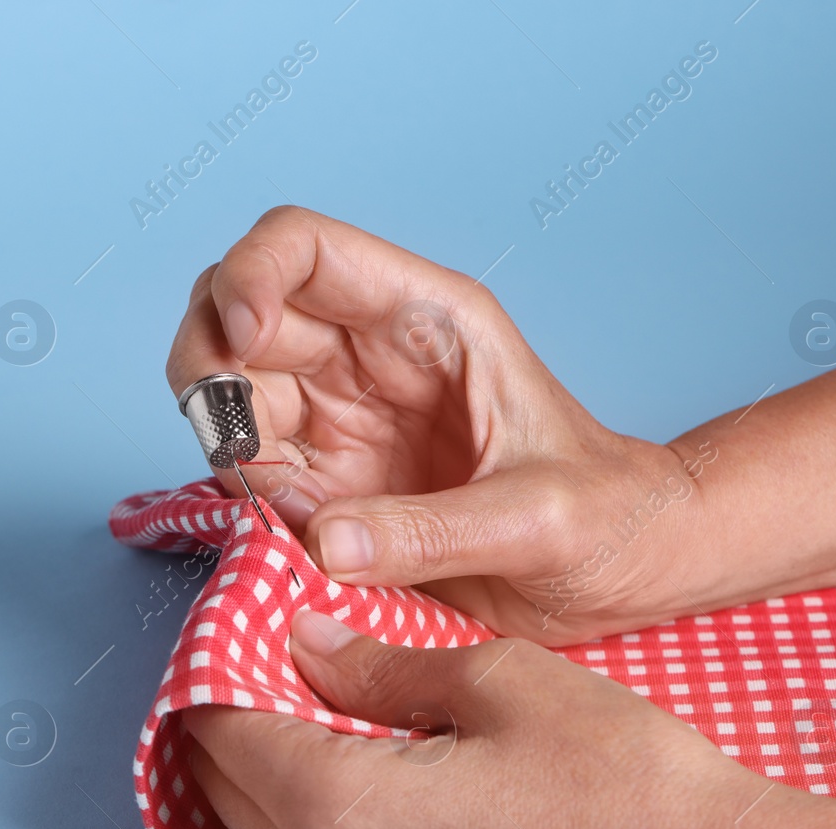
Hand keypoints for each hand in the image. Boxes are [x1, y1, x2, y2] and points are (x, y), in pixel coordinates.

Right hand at [166, 206, 715, 642]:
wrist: (627, 571)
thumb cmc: (607, 517)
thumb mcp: (540, 520)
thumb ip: (433, 533)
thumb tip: (322, 542)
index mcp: (426, 321)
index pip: (303, 249)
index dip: (249, 276)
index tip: (240, 344)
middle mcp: (367, 357)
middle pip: (235, 315)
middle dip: (208, 368)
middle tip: (231, 443)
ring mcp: (340, 420)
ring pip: (229, 394)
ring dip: (225, 447)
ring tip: (289, 510)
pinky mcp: (329, 484)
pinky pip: (251, 474)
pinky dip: (248, 505)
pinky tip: (298, 539)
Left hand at [187, 610, 835, 828]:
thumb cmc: (611, 772)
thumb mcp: (491, 679)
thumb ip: (375, 662)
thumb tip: (303, 636)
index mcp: (338, 806)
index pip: (221, 726)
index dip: (218, 659)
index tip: (232, 610)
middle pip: (220, 785)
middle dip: (223, 707)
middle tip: (253, 639)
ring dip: (248, 762)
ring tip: (283, 689)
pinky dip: (287, 808)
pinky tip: (322, 757)